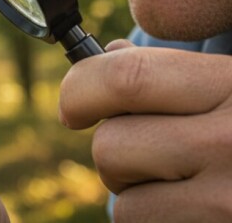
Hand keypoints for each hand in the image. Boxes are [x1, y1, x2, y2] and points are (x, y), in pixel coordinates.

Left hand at [59, 40, 231, 220]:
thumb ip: (175, 71)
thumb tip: (105, 58)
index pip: (126, 78)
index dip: (80, 89)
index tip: (74, 105)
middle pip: (112, 145)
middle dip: (113, 151)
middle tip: (143, 151)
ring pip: (124, 201)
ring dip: (136, 194)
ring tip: (177, 183)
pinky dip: (154, 221)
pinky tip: (191, 209)